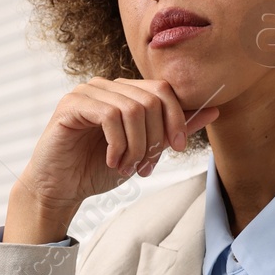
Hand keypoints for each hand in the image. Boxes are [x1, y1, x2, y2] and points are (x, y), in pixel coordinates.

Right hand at [4, 79, 218, 242]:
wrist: (61, 189)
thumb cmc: (99, 169)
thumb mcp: (145, 151)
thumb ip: (174, 130)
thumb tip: (214, 111)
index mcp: (126, 92)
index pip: (164, 90)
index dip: (177, 119)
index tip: (178, 149)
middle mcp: (107, 86)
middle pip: (152, 98)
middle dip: (155, 137)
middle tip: (144, 165)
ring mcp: (88, 92)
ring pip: (133, 108)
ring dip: (136, 145)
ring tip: (126, 166)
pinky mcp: (71, 105)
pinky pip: (109, 115)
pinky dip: (118, 144)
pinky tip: (112, 161)